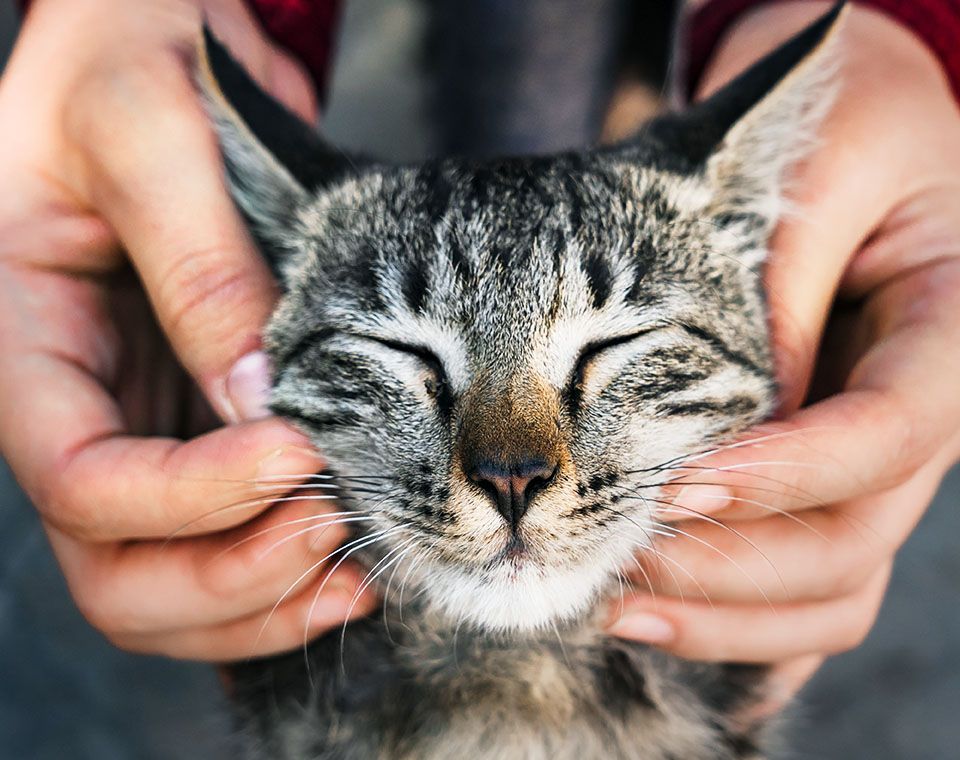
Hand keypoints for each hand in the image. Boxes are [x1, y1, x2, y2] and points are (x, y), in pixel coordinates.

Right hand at [0, 0, 373, 659]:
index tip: (301, 454)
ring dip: (260, 600)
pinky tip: (354, 558)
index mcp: (23, 347)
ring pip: (166, 581)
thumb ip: (197, 263)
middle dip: (226, 577)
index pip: (81, 481)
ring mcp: (139, 430)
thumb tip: (260, 399)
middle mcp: (74, 410)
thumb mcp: (149, 133)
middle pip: (114, 569)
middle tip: (334, 534)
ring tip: (358, 568)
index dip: (190, 497)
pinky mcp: (198, 430)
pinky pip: (223, 540)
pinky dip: (283, 573)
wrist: (157, 51)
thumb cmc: (128, 63)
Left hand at [609, 1, 959, 709]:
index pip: (891, 433)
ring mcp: (868, 464)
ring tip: (609, 605)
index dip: (788, 472)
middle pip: (853, 540)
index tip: (676, 480)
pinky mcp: (820, 482)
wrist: (852, 139)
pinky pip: (804, 586)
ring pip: (830, 587)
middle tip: (616, 551)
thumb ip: (781, 284)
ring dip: (724, 616)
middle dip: (733, 564)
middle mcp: (915, 418)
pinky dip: (741, 628)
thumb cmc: (844, 129)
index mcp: (946, 333)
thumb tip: (726, 418)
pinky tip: (663, 633)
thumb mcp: (819, 168)